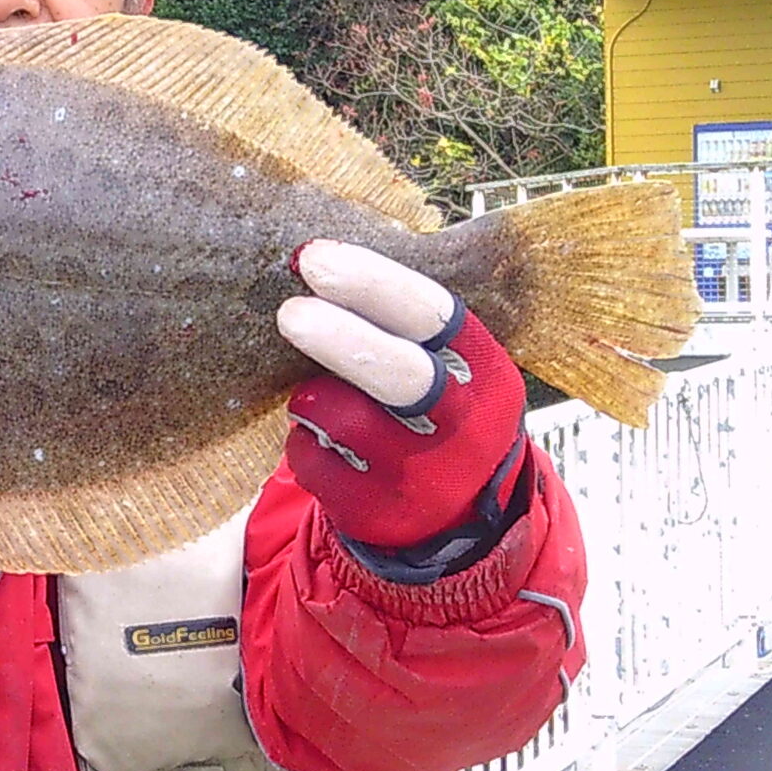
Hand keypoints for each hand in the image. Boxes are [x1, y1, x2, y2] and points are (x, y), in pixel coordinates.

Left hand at [275, 241, 526, 555]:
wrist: (458, 511)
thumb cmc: (434, 409)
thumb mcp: (446, 365)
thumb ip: (399, 322)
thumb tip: (315, 259)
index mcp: (483, 369)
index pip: (432, 314)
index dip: (371, 282)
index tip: (316, 258)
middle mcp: (463, 423)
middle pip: (399, 374)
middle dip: (338, 338)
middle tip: (288, 312)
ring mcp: (424, 474)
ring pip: (344, 419)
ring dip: (310, 395)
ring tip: (311, 390)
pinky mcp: (379, 511)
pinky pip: (315, 462)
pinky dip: (304, 442)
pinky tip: (320, 439)